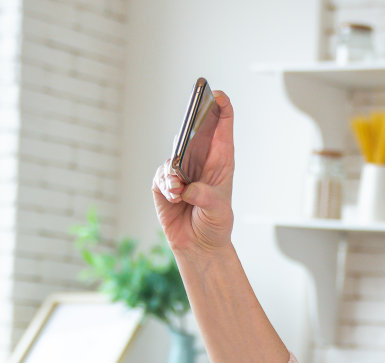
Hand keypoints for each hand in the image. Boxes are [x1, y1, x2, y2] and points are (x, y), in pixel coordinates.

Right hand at [153, 90, 234, 256]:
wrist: (198, 245)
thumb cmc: (215, 224)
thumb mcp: (219, 211)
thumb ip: (206, 197)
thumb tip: (188, 189)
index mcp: (221, 160)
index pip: (222, 126)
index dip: (221, 107)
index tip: (217, 95)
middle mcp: (200, 160)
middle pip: (193, 131)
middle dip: (190, 123)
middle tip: (189, 119)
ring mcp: (181, 170)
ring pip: (173, 156)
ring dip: (174, 174)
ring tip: (180, 191)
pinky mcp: (165, 183)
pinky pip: (162, 176)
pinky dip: (166, 185)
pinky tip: (174, 197)